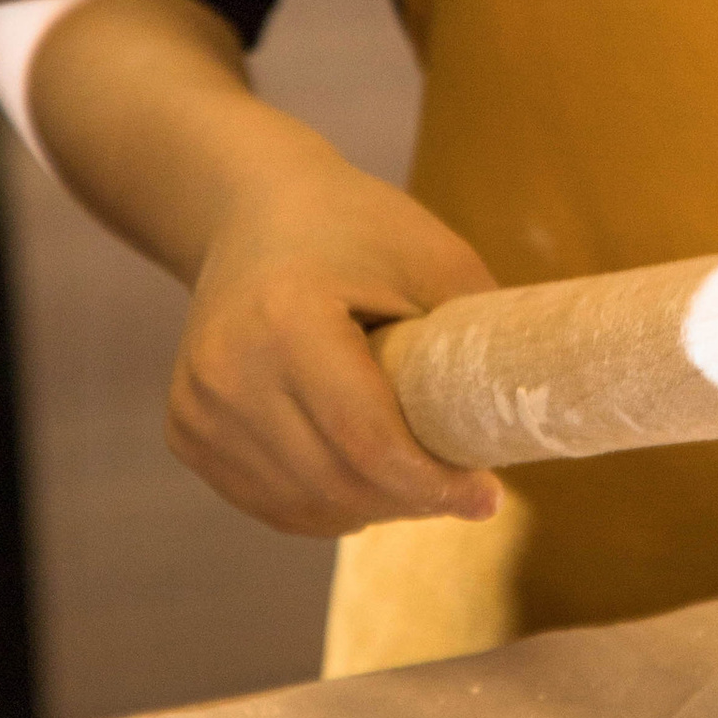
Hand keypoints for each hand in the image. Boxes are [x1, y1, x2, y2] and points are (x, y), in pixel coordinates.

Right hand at [168, 140, 503, 540]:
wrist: (248, 207)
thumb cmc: (354, 225)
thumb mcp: (431, 257)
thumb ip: (476, 337)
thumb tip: (530, 419)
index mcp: (287, 319)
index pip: (366, 440)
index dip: (434, 484)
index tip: (488, 496)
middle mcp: (229, 369)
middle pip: (337, 482)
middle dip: (411, 502)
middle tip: (464, 492)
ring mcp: (198, 406)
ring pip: (303, 506)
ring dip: (371, 510)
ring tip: (417, 482)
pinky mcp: (186, 430)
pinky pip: (271, 502)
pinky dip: (325, 505)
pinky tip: (363, 479)